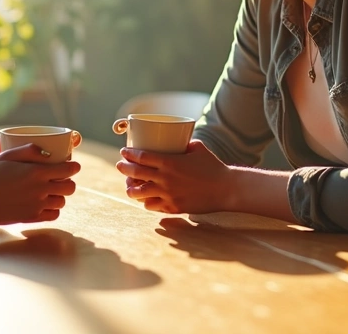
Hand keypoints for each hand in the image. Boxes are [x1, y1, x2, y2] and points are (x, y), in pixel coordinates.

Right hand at [0, 143, 79, 224]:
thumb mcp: (6, 155)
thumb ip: (28, 150)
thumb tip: (47, 152)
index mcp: (37, 172)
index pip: (68, 170)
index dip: (74, 167)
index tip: (74, 166)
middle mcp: (41, 190)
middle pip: (69, 188)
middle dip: (68, 182)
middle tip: (61, 179)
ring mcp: (37, 205)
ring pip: (62, 202)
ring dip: (59, 195)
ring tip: (51, 191)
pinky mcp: (32, 217)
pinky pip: (53, 215)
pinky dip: (53, 209)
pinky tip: (45, 203)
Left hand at [116, 140, 233, 213]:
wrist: (226, 189)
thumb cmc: (213, 166)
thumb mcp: (198, 149)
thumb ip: (184, 144)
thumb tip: (177, 140)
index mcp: (169, 162)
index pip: (141, 157)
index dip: (129, 154)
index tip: (123, 152)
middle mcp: (165, 179)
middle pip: (135, 174)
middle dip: (124, 168)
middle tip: (120, 165)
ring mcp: (168, 195)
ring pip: (138, 193)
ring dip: (130, 188)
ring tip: (129, 185)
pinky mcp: (173, 207)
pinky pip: (151, 206)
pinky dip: (146, 201)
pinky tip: (145, 198)